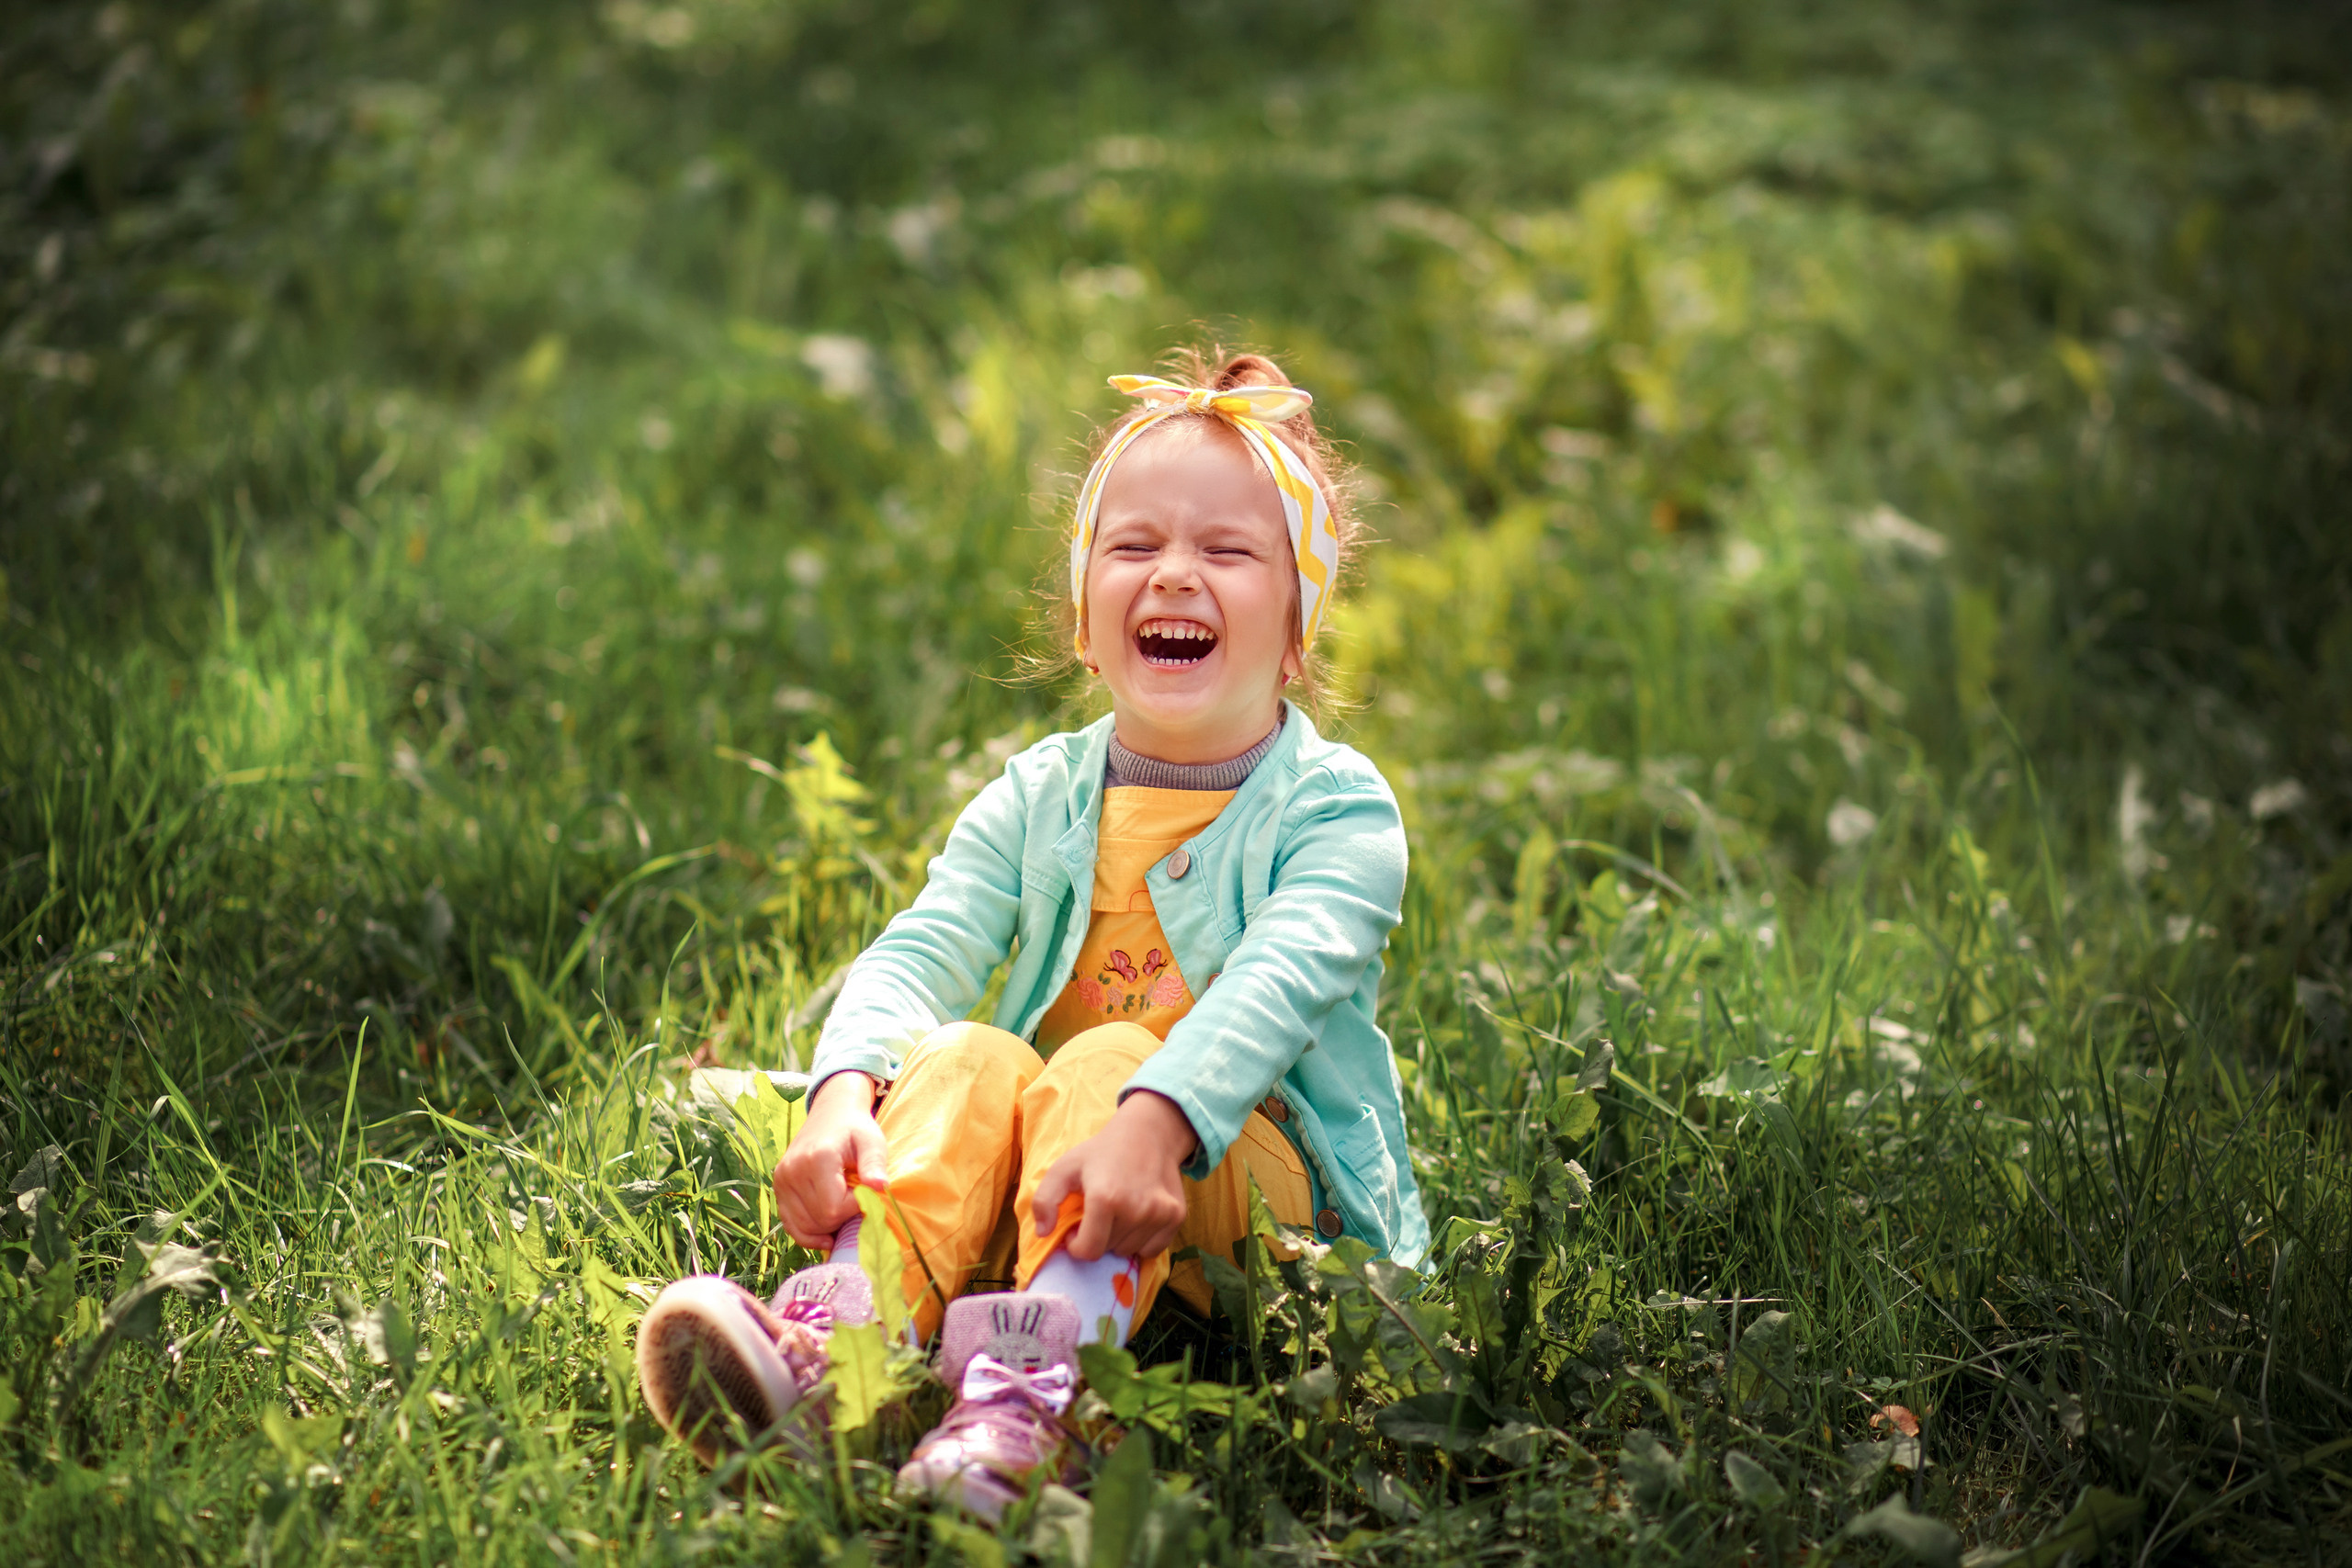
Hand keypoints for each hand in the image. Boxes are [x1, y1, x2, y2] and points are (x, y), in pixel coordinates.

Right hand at [774, 1071, 886, 1248]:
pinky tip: (827, 1234)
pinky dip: (809, 1235)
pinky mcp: (778, 1189)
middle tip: (855, 1199)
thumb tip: (880, 1187)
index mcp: (817, 1159)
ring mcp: (782, 1181)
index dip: (855, 1208)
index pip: (834, 1208)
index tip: (865, 1192)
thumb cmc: (855, 1129)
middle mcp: (792, 1171)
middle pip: (819, 1221)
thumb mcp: (871, 1140)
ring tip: (844, 1209)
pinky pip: (790, 1226)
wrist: (830, 1114)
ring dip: (828, 1227)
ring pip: (804, 1227)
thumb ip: (875, 1163)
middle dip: (843, 1219)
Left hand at [1029, 1091, 1197, 1261]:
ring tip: (1118, 1211)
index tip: (1077, 1229)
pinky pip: (1153, 1249)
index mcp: (1105, 1198)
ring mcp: (1160, 1214)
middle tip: (1098, 1214)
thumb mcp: (1064, 1167)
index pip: (1088, 1251)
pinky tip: (1137, 1217)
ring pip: (1130, 1251)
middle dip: (1097, 1237)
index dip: (1077, 1244)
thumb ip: (1045, 1200)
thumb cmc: (1101, 1153)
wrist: (1148, 1133)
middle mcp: (1136, 1209)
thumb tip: (1044, 1233)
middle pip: (1108, 1250)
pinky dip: (1141, 1241)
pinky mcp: (1176, 1216)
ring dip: (1119, 1239)